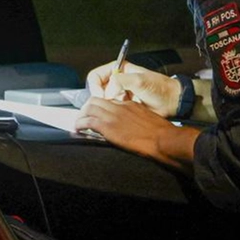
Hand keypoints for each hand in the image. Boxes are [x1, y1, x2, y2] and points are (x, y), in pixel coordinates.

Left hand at [75, 97, 195, 171]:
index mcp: (129, 104)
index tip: (97, 113)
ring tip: (78, 124)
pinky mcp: (108, 127)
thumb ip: (136, 118)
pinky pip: (88, 122)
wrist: (162, 139)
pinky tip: (77, 130)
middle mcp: (119, 107)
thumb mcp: (147, 118)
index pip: (109, 100)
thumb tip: (131, 124)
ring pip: (89, 108)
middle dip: (86, 108)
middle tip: (83, 117)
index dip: (100, 106)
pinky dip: (80, 124)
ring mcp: (113, 116)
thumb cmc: (160, 132)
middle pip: (95, 100)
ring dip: (81, 116)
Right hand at [86, 61, 179, 117]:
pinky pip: (110, 110)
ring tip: (119, 109)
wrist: (171, 102)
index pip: (95, 76)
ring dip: (107, 107)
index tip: (102, 97)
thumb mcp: (139, 80)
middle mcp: (117, 81)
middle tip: (107, 106)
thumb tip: (107, 94)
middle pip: (96, 90)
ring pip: (102, 102)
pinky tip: (121, 114)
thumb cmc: (159, 88)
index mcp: (118, 70)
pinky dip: (112, 113)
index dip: (95, 87)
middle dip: (100, 99)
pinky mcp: (123, 106)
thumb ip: (119, 82)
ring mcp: (119, 94)